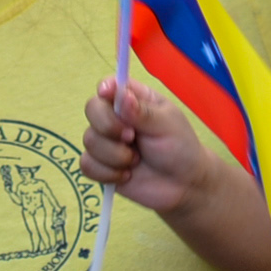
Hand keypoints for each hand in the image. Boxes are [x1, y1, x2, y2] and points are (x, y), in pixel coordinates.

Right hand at [81, 76, 224, 217]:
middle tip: (131, 137)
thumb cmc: (179, 148)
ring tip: (136, 161)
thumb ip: (143, 112)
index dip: (105, 88)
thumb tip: (121, 96)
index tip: (107, 94)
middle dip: (109, 126)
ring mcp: (106, 141)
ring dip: (114, 155)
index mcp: (133, 99)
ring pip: (89, 140)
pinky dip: (107, 173)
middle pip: (92, 109)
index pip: (109, 85)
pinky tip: (126, 175)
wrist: (183, 185)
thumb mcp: (166, 125)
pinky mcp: (101, 165)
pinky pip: (87, 165)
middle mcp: (115, 117)